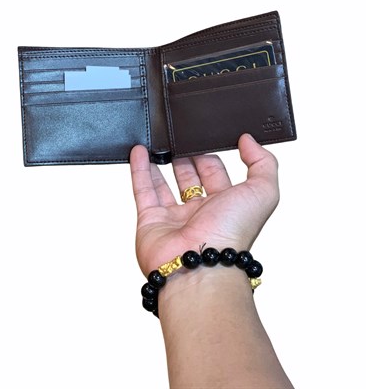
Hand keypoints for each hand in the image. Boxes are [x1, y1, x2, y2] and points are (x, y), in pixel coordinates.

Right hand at [130, 133, 279, 275]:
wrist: (199, 266)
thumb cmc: (232, 234)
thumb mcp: (263, 192)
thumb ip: (263, 163)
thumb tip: (248, 141)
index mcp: (226, 206)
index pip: (217, 173)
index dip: (212, 154)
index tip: (205, 135)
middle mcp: (200, 213)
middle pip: (190, 177)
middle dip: (187, 156)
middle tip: (181, 136)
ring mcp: (174, 218)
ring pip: (165, 183)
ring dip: (162, 161)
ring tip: (160, 141)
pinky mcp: (150, 221)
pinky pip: (142, 190)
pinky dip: (139, 169)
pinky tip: (139, 151)